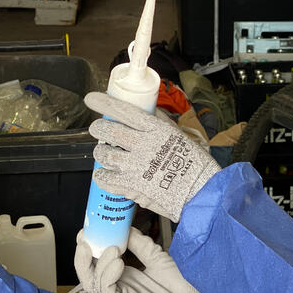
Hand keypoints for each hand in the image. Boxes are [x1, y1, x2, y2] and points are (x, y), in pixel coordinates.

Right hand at [73, 227, 227, 292]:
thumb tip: (124, 228)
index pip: (95, 260)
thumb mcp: (156, 255)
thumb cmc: (178, 281)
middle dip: (82, 256)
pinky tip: (118, 263)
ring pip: (93, 282)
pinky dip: (108, 275)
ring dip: (97, 263)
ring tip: (112, 248)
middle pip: (87, 272)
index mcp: (121, 271)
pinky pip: (108, 291)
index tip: (86, 230)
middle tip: (85, 239)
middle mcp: (117, 283)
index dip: (87, 246)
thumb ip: (139, 243)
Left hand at [85, 91, 220, 222]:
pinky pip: (105, 178)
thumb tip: (148, 110)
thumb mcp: (179, 135)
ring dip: (100, 152)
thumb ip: (160, 122)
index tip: (91, 99)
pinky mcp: (130, 186)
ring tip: (105, 153)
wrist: (200, 193)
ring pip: (103, 153)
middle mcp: (142, 145)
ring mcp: (134, 166)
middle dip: (98, 128)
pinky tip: (105, 174)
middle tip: (98, 130)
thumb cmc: (195, 166)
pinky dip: (101, 175)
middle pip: (107, 130)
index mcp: (155, 129)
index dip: (103, 103)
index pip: (123, 110)